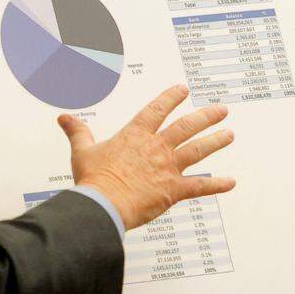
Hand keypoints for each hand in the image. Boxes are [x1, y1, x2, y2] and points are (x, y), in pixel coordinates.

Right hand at [58, 84, 235, 229]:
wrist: (103, 204)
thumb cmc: (93, 179)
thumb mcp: (83, 150)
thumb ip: (77, 132)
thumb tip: (64, 118)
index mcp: (136, 135)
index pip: (157, 109)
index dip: (171, 97)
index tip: (182, 89)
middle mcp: (156, 147)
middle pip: (186, 126)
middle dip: (206, 116)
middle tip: (220, 110)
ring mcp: (168, 167)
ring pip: (198, 150)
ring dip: (216, 141)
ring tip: (229, 134)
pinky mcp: (174, 190)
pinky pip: (200, 186)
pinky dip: (217, 185)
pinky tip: (231, 182)